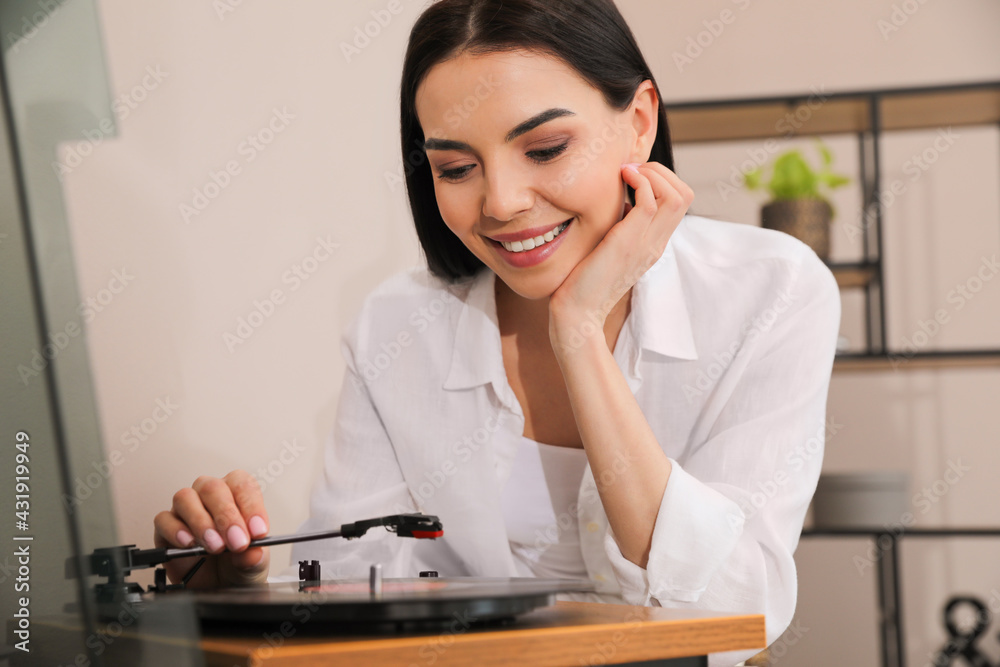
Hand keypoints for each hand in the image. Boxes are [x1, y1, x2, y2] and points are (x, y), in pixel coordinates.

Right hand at [153, 470, 269, 588]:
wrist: (218, 588)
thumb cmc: (237, 565)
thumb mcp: (253, 565)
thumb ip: (254, 557)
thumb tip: (252, 552)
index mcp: (236, 495)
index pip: (243, 485)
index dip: (251, 506)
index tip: (258, 531)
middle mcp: (210, 496)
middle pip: (212, 488)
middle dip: (226, 516)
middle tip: (236, 542)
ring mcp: (186, 510)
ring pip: (185, 498)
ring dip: (200, 522)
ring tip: (215, 546)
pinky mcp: (166, 528)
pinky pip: (164, 519)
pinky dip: (176, 530)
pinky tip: (189, 544)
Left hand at [548, 161, 693, 348]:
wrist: (577, 314)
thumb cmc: (583, 282)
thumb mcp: (609, 247)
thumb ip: (620, 227)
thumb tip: (620, 202)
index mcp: (654, 244)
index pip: (681, 201)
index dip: (662, 178)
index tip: (632, 175)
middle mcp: (656, 243)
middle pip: (685, 194)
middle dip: (660, 171)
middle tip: (630, 171)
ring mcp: (646, 244)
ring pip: (675, 195)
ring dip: (651, 173)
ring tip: (626, 173)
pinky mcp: (627, 243)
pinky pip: (650, 202)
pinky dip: (638, 181)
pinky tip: (619, 180)